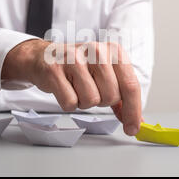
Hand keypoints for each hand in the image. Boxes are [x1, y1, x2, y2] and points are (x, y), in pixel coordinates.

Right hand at [2, 40, 142, 135]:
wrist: (43, 57)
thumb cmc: (77, 66)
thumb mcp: (104, 74)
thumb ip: (121, 97)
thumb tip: (135, 121)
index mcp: (113, 50)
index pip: (131, 85)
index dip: (133, 111)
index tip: (132, 128)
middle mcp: (96, 50)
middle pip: (112, 96)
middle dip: (102, 101)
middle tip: (91, 89)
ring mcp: (74, 59)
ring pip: (92, 100)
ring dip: (84, 101)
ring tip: (76, 87)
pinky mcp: (55, 70)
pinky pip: (70, 102)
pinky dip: (68, 102)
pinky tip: (64, 88)